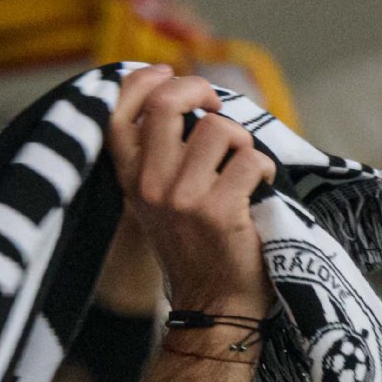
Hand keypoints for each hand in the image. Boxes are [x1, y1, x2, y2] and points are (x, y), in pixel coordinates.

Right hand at [105, 70, 267, 321]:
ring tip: (244, 166)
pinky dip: (266, 169)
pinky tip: (261, 188)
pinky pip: (251, 159)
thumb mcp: (159, 202)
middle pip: (166, 104)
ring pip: (217, 130)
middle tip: (218, 110)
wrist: (215, 306)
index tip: (168, 75)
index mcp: (130, 180)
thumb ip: (159, 157)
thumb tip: (181, 97)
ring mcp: (181, 199)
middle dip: (201, 92)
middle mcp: (149, 186)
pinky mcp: (218, 211)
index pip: (116, 113)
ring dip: (242, 142)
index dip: (142, 81)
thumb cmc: (196, 247)